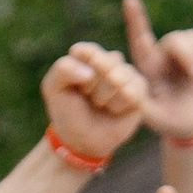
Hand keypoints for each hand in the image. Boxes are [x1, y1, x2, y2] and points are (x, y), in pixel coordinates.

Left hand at [40, 41, 146, 167]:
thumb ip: (63, 69)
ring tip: (100, 105)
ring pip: (118, 78)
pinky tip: (113, 110)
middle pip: (103, 63)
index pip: (86, 51)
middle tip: (87, 97)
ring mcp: (126, 73)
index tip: (74, 87)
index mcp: (87, 54)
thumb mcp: (53, 88)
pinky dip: (118, 106)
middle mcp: (108, 60)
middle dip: (91, 87)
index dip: (79, 72)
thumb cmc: (67, 111)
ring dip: (103, 98)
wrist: (81, 140)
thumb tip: (90, 72)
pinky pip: (132, 92)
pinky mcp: (139, 88)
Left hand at [121, 0, 192, 144]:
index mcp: (148, 66)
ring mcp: (184, 50)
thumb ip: (142, 103)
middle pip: (176, 39)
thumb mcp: (152, 116)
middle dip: (189, 55)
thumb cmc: (169, 120)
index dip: (135, 20)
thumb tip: (134, 88)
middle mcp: (164, 53)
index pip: (140, 39)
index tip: (129, 1)